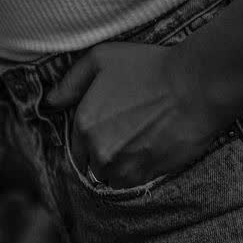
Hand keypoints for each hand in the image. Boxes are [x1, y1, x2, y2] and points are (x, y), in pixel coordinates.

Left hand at [43, 40, 235, 189]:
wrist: (193, 87)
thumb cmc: (148, 67)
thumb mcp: (102, 59)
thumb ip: (71, 81)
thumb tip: (50, 102)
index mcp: (84, 121)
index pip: (75, 146)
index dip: (90, 137)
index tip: (107, 127)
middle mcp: (98, 149)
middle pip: (91, 164)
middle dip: (103, 152)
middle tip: (125, 132)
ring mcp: (122, 166)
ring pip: (110, 177)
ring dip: (119, 165)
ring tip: (138, 142)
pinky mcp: (146, 176)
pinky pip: (132, 183)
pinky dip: (138, 171)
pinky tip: (150, 149)